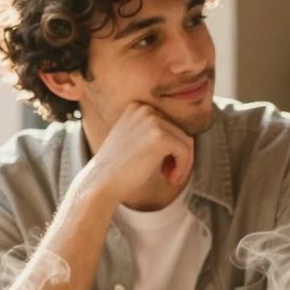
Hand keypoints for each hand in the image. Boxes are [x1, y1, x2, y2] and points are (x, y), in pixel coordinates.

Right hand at [80, 102, 194, 202]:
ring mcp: (152, 120)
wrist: (101, 183)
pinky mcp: (160, 136)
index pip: (170, 125)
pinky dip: (182, 168)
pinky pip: (186, 152)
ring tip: (170, 177)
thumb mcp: (135, 139)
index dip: (172, 148)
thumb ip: (155, 131)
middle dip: (179, 156)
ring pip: (186, 142)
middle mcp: (145, 108)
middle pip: (180, 132)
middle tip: (168, 174)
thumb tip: (188, 137)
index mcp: (137, 106)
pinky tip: (170, 179)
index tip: (164, 165)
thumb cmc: (119, 167)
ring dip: (183, 163)